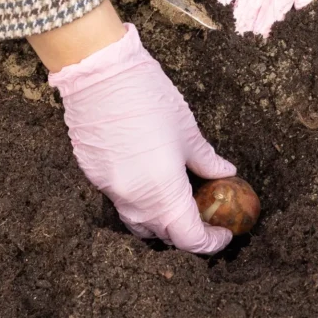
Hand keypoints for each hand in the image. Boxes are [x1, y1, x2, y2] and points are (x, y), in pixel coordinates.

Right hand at [48, 24, 235, 253]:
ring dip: (159, 221)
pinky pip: (121, 201)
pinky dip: (139, 201)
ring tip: (177, 202)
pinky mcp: (93, 176)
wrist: (98, 75)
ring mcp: (110, 190)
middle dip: (186, 232)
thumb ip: (205, 160)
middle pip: (163, 235)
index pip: (189, 237)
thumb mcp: (187, 131)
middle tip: (204, 215)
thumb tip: (224, 173)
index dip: (209, 241)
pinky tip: (149, 180)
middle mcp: (135, 200)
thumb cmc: (148, 98)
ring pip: (138, 222)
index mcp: (163, 192)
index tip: (223, 234)